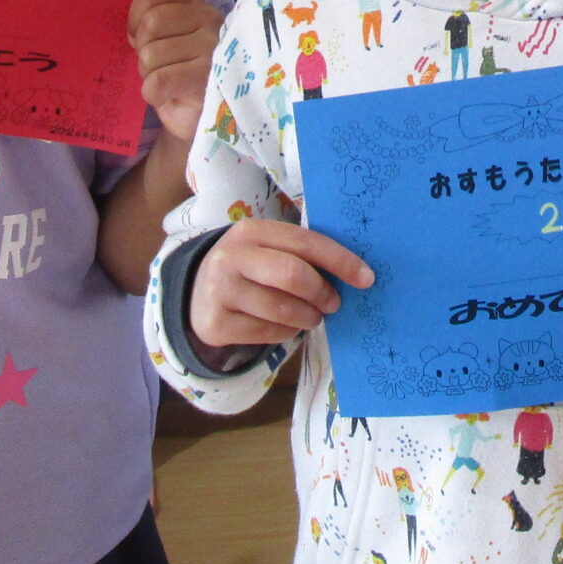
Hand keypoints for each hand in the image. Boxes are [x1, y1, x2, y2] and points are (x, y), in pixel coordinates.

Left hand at [131, 0, 223, 141]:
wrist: (205, 119)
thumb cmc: (182, 77)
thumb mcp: (170, 41)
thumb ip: (155, 25)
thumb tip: (132, 31)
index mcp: (197, 7)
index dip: (135, 15)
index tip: (138, 37)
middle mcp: (209, 21)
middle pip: (150, 23)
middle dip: (143, 50)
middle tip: (156, 66)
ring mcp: (211, 50)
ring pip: (151, 54)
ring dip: (148, 74)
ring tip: (166, 82)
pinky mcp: (207, 79)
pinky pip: (158, 81)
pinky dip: (152, 93)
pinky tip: (167, 96)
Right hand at [189, 219, 373, 348]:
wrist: (196, 292)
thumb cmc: (248, 267)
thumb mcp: (267, 248)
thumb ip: (300, 253)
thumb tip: (353, 271)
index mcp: (252, 230)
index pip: (306, 242)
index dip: (340, 261)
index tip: (366, 278)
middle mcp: (232, 256)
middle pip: (293, 276)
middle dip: (322, 292)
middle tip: (334, 303)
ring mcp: (221, 291)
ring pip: (282, 310)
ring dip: (308, 317)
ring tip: (312, 316)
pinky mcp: (216, 323)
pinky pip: (267, 333)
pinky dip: (286, 333)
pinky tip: (286, 326)